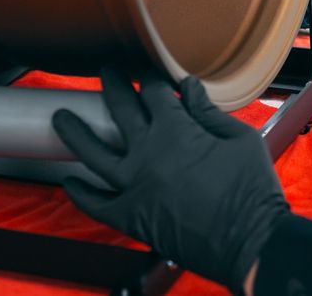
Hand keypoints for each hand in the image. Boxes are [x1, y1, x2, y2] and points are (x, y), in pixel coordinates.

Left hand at [52, 68, 287, 293]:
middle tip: (105, 71)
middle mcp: (147, 153)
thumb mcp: (239, 138)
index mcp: (176, 129)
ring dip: (75, 132)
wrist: (249, 241)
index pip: (153, 92)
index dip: (150, 77)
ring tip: (60, 117)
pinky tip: (71, 181)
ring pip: (94, 153)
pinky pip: (97, 204)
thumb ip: (208, 111)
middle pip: (120, 109)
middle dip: (111, 85)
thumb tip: (188, 86)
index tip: (147, 71)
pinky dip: (81, 193)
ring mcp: (134, 187)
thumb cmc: (252, 187)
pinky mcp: (131, 218)